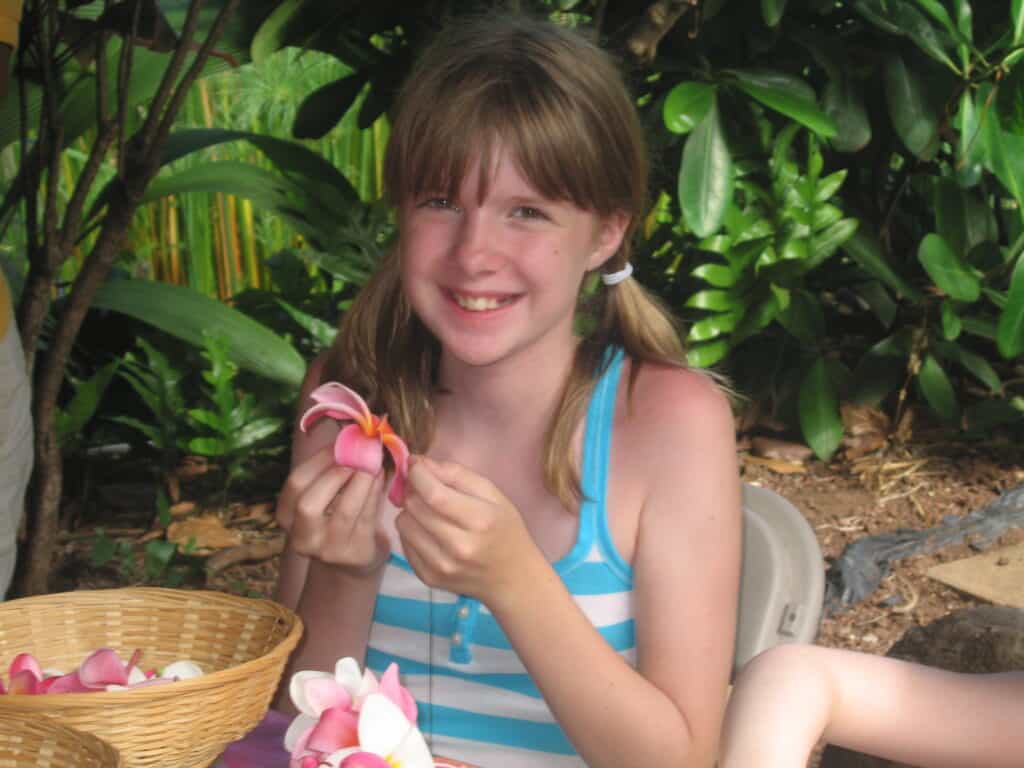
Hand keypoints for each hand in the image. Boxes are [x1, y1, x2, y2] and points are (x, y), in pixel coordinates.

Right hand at [276, 446, 390, 575]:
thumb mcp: (325, 494)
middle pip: (308, 503)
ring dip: (361, 481)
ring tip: (373, 463)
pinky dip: (375, 493)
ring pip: (344, 510)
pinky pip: (367, 517)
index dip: (319, 460)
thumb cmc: (338, 515)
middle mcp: (302, 537)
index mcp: (287, 516)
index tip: (341, 443)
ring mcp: (328, 549)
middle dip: (335, 475)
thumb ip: (331, 468)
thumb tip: (351, 434)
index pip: (295, 484)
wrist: (353, 559)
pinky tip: (380, 477)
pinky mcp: (355, 553)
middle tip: (357, 456)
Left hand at [396, 456, 539, 601]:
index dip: (418, 474)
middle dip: (413, 490)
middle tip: (424, 487)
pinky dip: (412, 531)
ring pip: (403, 524)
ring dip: (410, 511)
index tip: (415, 464)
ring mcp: (441, 566)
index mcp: (479, 520)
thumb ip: (457, 474)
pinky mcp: (428, 577)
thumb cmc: (505, 530)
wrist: (512, 578)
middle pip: (414, 507)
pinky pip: (403, 544)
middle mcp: (458, 546)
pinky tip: (429, 532)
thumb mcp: (493, 495)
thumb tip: (420, 463)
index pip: (434, 494)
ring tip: (428, 511)